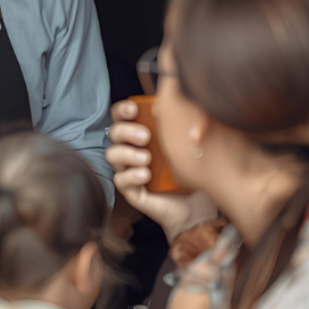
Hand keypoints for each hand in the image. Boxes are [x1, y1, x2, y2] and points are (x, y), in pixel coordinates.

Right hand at [105, 99, 217, 243]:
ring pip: (112, 155)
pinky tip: (146, 175)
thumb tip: (165, 104)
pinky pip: (120, 179)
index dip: (122, 110)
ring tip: (146, 159)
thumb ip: (175, 124)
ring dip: (127, 154)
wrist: (197, 204)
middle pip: (114, 132)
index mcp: (140, 133)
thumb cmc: (190, 169)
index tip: (134, 109)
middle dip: (126, 131)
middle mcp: (130, 149)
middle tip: (145, 137)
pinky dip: (131, 175)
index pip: (121, 116)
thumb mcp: (185, 144)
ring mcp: (128, 169)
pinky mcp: (130, 189)